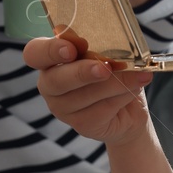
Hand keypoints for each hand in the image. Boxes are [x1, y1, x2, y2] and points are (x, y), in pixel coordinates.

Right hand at [22, 31, 154, 146]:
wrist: (130, 108)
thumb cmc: (115, 72)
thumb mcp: (109, 53)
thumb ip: (102, 47)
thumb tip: (108, 48)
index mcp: (51, 59)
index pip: (34, 53)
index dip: (50, 51)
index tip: (71, 49)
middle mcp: (50, 84)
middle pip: (54, 80)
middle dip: (81, 73)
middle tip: (105, 68)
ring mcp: (62, 108)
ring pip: (84, 95)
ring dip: (114, 84)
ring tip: (137, 76)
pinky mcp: (80, 124)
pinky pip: (101, 109)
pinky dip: (122, 97)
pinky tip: (134, 90)